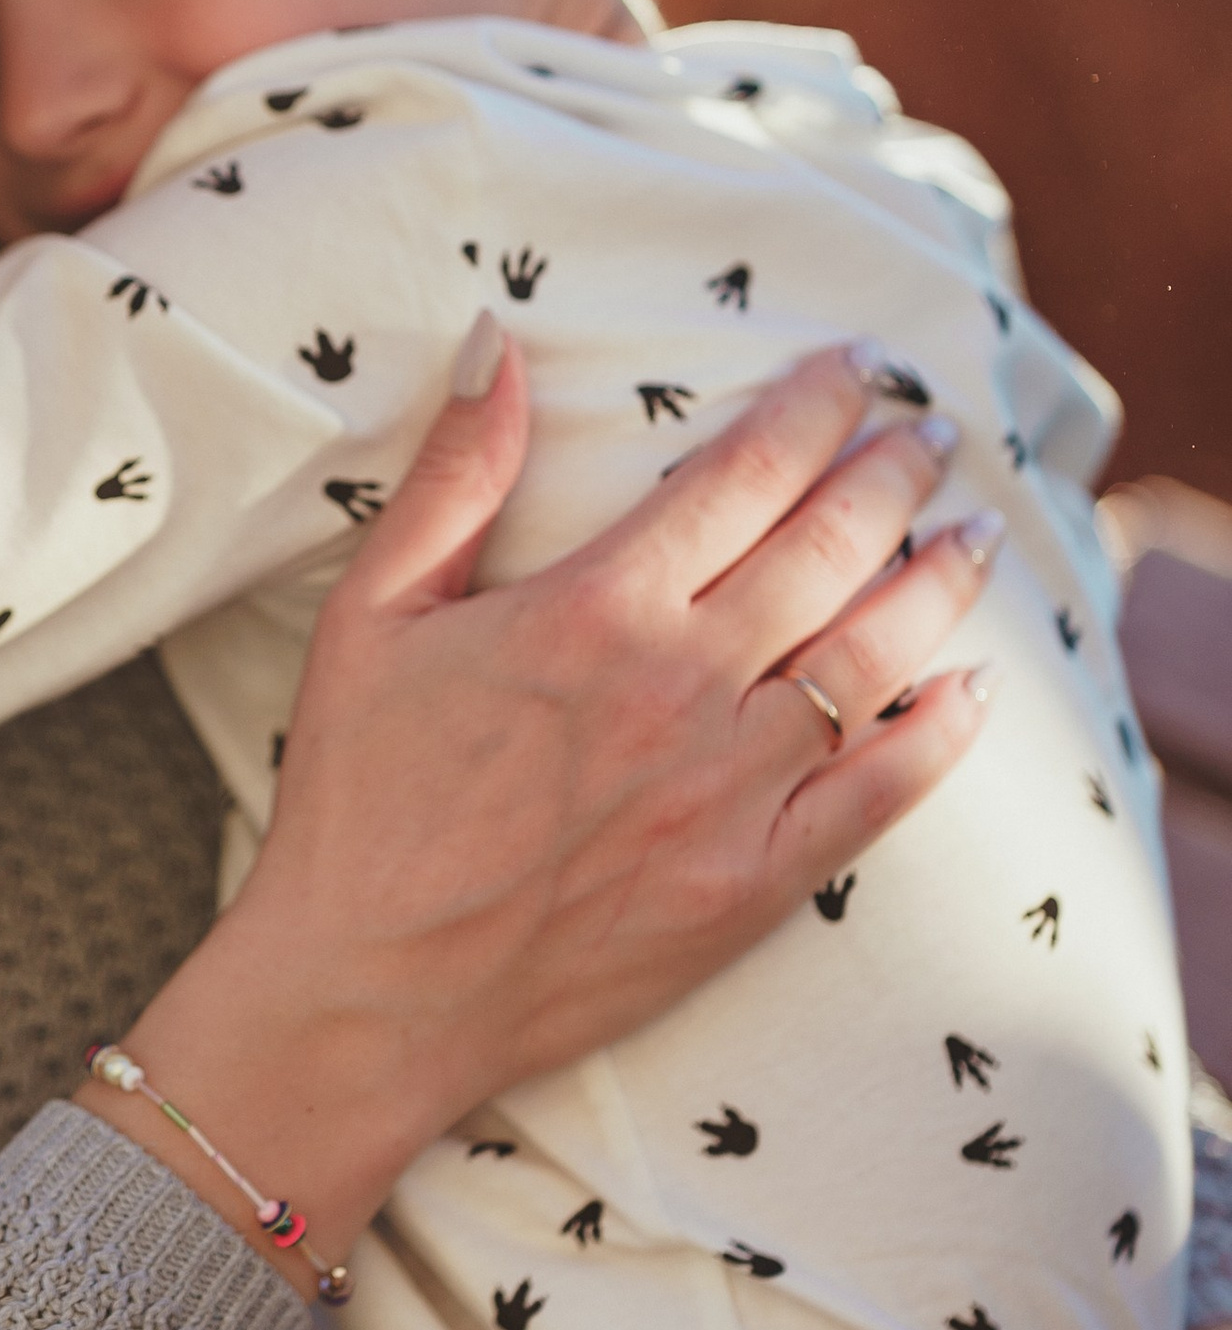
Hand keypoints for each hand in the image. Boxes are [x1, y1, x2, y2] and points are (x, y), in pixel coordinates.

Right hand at [92, 322, 999, 1273]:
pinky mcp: (751, 885)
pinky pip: (876, 796)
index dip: (815, 407)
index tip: (856, 372)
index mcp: (596, 610)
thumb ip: (451, 473)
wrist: (370, 989)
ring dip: (937, 583)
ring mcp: (729, 793)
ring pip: (873, 659)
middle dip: (895, 474)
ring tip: (972, 536)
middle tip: (931, 434)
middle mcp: (683, 689)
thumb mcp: (371, 611)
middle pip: (831, 549)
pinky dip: (937, 737)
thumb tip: (496, 340)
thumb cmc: (358, 796)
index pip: (745, 474)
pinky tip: (970, 693)